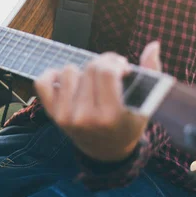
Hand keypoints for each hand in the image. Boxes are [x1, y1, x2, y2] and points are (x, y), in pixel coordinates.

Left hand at [34, 41, 161, 161]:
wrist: (106, 151)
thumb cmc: (128, 123)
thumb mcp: (145, 103)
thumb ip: (151, 72)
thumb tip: (153, 45)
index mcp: (110, 116)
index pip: (106, 72)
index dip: (115, 62)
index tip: (122, 67)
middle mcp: (85, 118)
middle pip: (90, 68)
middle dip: (102, 64)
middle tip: (110, 72)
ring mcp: (65, 116)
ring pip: (68, 71)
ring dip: (82, 72)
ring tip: (92, 82)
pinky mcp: (52, 114)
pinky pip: (43, 82)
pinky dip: (52, 75)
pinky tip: (68, 80)